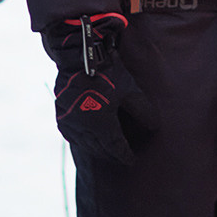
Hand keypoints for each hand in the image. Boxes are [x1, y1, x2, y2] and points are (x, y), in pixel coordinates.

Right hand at [42, 14, 159, 164]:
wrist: (79, 57)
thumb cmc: (108, 73)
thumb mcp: (130, 91)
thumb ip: (143, 111)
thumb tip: (154, 127)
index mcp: (101, 125)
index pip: (115, 148)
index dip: (125, 155)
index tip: (132, 160)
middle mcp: (83, 128)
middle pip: (99, 149)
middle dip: (111, 154)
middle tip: (121, 157)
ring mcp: (69, 122)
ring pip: (84, 144)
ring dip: (96, 149)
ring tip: (106, 151)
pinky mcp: (61, 114)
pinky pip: (71, 136)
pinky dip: (81, 141)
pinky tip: (87, 140)